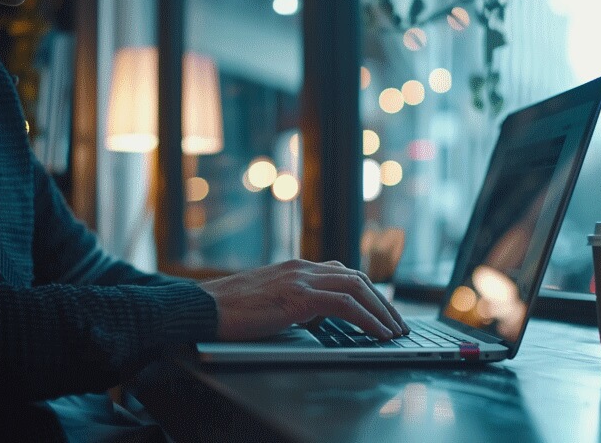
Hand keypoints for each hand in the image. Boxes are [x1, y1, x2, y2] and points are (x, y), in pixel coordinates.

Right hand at [199, 259, 408, 341]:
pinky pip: (345, 305)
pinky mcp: (298, 296)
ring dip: (381, 311)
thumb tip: (313, 320)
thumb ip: (293, 305)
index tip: (384, 310)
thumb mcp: (269, 304)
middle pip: (357, 278)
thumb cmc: (228, 311)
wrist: (202, 308)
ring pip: (357, 288)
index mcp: (296, 268)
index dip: (368, 292)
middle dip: (382, 302)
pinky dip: (367, 318)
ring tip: (395, 331)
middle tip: (398, 323)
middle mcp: (302, 268)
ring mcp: (300, 279)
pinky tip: (378, 333)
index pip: (343, 273)